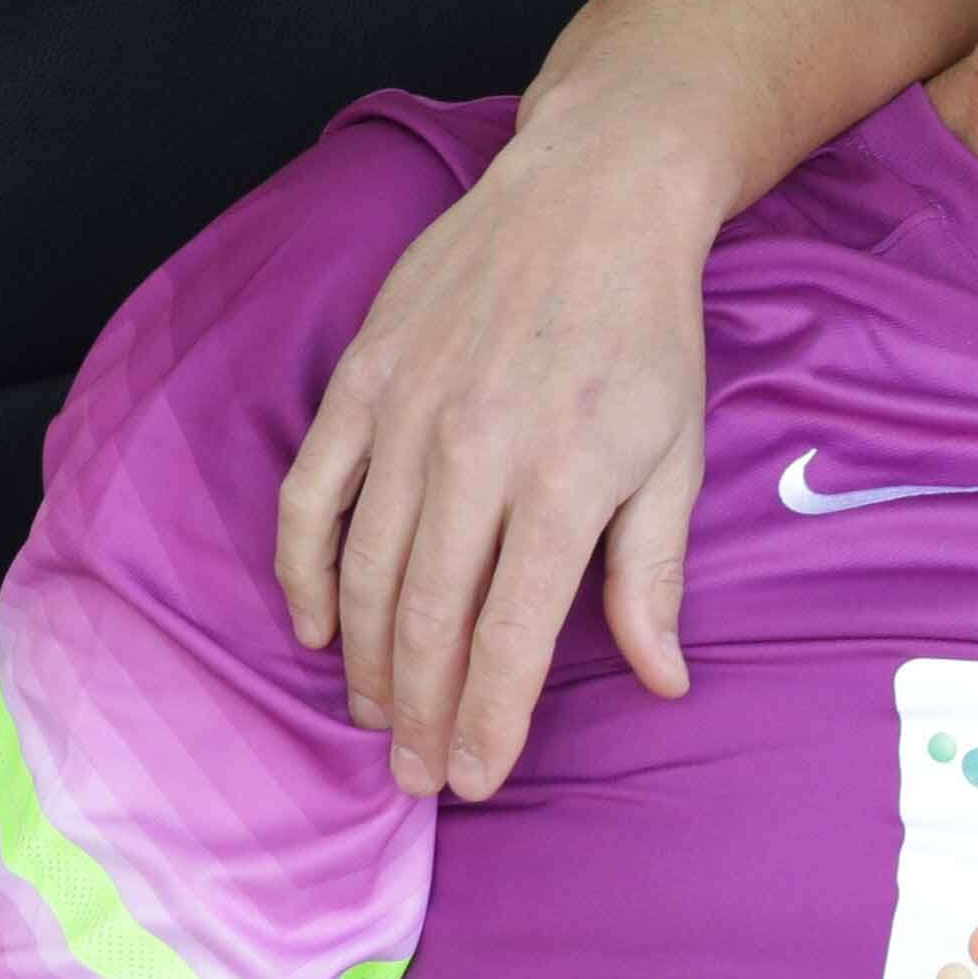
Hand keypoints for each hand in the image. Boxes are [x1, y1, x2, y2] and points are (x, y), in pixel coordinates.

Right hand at [274, 100, 721, 801]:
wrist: (589, 199)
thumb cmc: (646, 333)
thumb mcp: (673, 454)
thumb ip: (652, 574)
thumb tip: (661, 680)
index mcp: (563, 481)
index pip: (510, 635)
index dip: (490, 720)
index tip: (477, 780)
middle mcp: (475, 454)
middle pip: (427, 618)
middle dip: (422, 713)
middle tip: (419, 776)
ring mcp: (406, 414)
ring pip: (363, 570)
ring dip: (366, 661)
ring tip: (380, 719)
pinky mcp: (360, 380)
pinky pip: (310, 495)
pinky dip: (303, 571)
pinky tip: (316, 628)